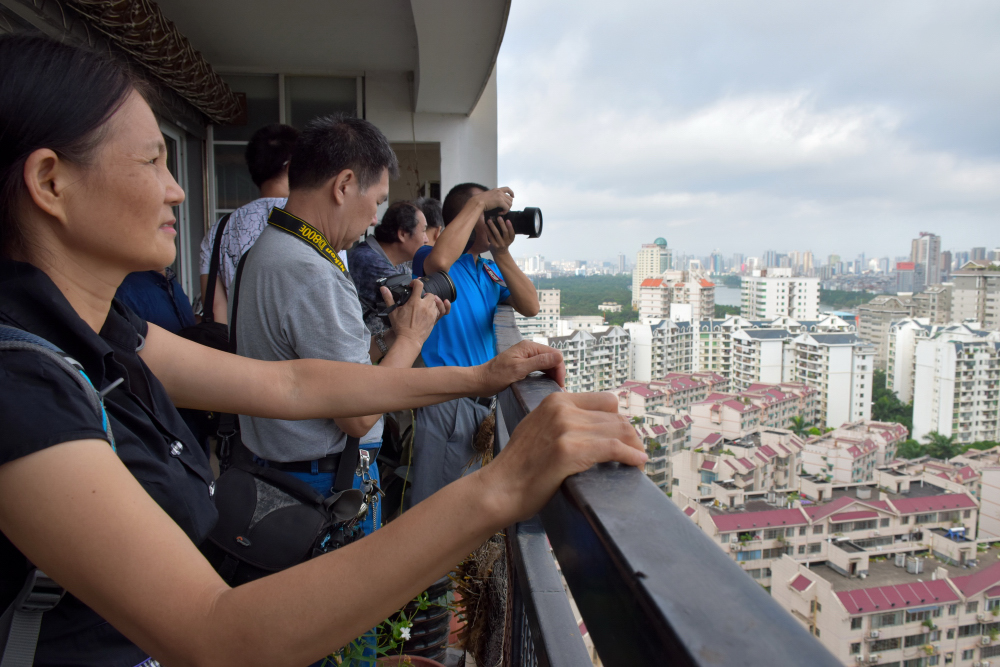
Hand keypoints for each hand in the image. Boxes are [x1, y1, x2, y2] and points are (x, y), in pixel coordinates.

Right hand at [383, 280, 449, 346]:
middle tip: (419, 298)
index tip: (412, 286)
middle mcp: (425, 306)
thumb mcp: (392, 312)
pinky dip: (438, 308)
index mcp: (415, 302)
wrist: (409, 340)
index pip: (419, 285)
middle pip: (430, 294)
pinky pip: (441, 310)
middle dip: (425, 295)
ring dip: (431, 302)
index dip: (416, 282)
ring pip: (436, 302)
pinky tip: (432, 309)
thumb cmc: (400, 327)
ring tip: (424, 305)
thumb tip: (383, 288)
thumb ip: (389, 299)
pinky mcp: (434, 319)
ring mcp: (431, 313)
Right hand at [472, 186, 513, 213]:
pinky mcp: (500, 201)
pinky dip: (505, 211)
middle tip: (505, 209)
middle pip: (510, 198)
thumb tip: (497, 202)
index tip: (513, 197)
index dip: (511, 193)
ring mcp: (500, 196)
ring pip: (510, 203)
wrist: (477, 202)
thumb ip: (494, 197)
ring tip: (501, 211)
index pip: (507, 189)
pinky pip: (507, 208)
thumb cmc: (480, 201)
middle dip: (509, 205)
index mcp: (496, 189)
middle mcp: (499, 192)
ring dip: (507, 209)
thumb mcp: (488, 196)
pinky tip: (500, 213)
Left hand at [478, 340, 565, 391]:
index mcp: (529, 347)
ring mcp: (526, 356)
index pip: (554, 354)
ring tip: (554, 387)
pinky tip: (546, 383)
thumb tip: (559, 356)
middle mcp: (529, 349)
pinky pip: (539, 367)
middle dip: (557, 371)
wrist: (480, 381)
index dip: (559, 368)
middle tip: (558, 387)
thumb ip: (539, 362)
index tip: (559, 384)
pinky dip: (545, 374)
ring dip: (552, 373)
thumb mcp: (519, 370)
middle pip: (551, 357)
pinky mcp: (523, 364)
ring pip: (546, 363)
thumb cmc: (496, 376)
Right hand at [480, 392, 647, 522]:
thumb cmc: (520, 465)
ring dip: (634, 447)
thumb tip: (591, 424)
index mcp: (556, 400)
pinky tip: (637, 463)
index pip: (605, 401)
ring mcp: (566, 428)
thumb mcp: (537, 427)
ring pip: (619, 431)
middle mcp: (562, 409)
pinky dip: (630, 456)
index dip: (618, 420)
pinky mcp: (571, 450)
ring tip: (638, 460)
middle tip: (636, 452)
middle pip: (615, 417)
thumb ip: (561, 419)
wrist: (501, 487)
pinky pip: (614, 448)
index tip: (624, 436)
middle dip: (630, 436)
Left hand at [485, 216, 515, 256]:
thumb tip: (500, 220)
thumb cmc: (503, 243)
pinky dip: (487, 230)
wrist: (500, 254)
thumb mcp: (507, 239)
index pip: (512, 233)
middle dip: (502, 224)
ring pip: (496, 234)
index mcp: (510, 239)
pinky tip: (485, 225)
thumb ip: (505, 232)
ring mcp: (500, 244)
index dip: (510, 227)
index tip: (508, 220)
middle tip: (498, 217)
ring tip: (489, 220)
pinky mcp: (494, 245)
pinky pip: (490, 237)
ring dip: (492, 226)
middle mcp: (506, 242)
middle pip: (505, 232)